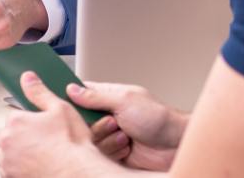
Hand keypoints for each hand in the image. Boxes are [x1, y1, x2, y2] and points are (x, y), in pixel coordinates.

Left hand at [0, 72, 113, 177]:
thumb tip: (28, 78)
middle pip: (9, 134)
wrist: (76, 172)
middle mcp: (6, 143)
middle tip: (45, 140)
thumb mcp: (59, 108)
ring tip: (42, 153)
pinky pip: (10, 169)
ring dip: (19, 152)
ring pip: (8, 153)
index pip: (15, 115)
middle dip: (23, 135)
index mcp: (15, 122)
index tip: (43, 126)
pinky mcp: (10, 177)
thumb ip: (40, 92)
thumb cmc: (70, 144)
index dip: (31, 120)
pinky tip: (37, 164)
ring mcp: (7, 163)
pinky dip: (19, 167)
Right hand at [70, 81, 186, 170]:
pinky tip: (128, 147)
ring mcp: (112, 134)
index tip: (68, 105)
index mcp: (110, 96)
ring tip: (126, 136)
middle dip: (98, 125)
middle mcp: (109, 115)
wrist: (174, 145)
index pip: (82, 93)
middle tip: (113, 122)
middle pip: (82, 122)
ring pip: (91, 140)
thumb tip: (72, 88)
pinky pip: (101, 154)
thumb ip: (95, 96)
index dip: (72, 99)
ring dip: (109, 139)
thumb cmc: (158, 118)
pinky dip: (114, 151)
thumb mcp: (124, 101)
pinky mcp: (115, 152)